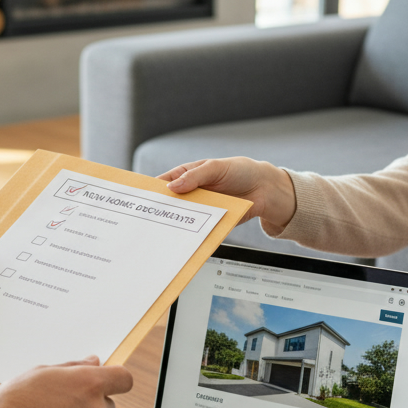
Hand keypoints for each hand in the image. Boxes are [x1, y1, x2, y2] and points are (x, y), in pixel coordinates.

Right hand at [0, 356, 133, 407]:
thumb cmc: (14, 402)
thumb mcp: (42, 372)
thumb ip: (74, 367)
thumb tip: (93, 362)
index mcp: (89, 384)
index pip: (124, 379)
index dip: (116, 379)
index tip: (108, 381)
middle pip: (109, 405)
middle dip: (92, 403)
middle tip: (63, 402)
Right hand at [159, 157, 296, 231]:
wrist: (266, 190)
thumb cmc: (241, 171)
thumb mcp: (216, 168)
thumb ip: (195, 176)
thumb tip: (173, 186)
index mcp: (189, 176)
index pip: (165, 182)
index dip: (153, 190)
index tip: (142, 198)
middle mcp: (193, 193)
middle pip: (172, 203)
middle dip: (161, 210)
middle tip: (149, 217)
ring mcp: (203, 208)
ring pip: (184, 218)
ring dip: (175, 224)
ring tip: (163, 231)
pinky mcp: (212, 222)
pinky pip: (199, 229)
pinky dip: (192, 235)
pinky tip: (185, 239)